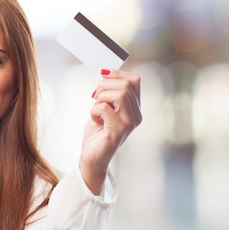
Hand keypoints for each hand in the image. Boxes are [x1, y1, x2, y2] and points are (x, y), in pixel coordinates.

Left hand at [79, 68, 141, 193]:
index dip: (117, 74)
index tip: (102, 76)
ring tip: (96, 110)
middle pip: (126, 85)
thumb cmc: (97, 133)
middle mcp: (136, 116)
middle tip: (95, 98)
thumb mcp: (103, 107)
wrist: (92, 158)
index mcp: (135, 108)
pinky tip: (95, 119)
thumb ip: (109, 92)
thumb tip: (106, 72)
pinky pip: (105, 109)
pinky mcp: (118, 131)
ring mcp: (129, 124)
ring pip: (119, 94)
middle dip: (104, 86)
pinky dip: (94, 110)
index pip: (134, 80)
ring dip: (100, 98)